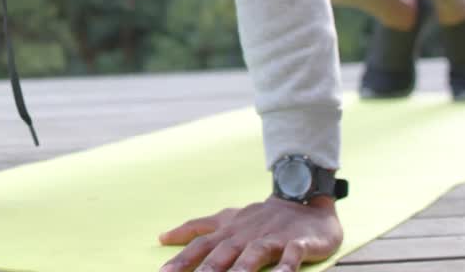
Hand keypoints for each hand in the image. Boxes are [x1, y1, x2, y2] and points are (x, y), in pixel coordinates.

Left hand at [157, 195, 342, 271]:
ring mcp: (272, 238)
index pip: (200, 245)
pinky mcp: (298, 242)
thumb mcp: (225, 219)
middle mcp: (245, 235)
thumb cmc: (258, 217)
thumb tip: (163, 237)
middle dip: (208, 270)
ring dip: (243, 268)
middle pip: (224, 253)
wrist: (301, 200)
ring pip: (255, 254)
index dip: (181, 259)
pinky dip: (287, 266)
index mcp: (227, 231)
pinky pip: (292, 255)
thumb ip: (196, 228)